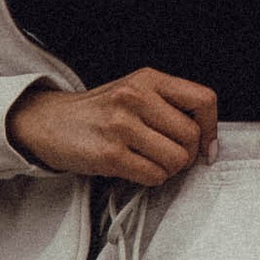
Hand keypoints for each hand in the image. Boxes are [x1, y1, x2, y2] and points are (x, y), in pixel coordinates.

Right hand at [8, 70, 217, 184]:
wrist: (48, 122)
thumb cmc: (99, 110)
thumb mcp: (135, 90)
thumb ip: (169, 104)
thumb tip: (207, 137)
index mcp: (149, 79)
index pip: (203, 99)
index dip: (211, 128)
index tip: (206, 145)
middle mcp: (136, 97)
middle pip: (191, 136)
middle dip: (186, 155)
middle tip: (170, 157)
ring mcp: (121, 126)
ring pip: (175, 159)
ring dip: (169, 169)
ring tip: (151, 162)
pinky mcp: (108, 154)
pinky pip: (153, 176)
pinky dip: (151, 179)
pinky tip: (137, 170)